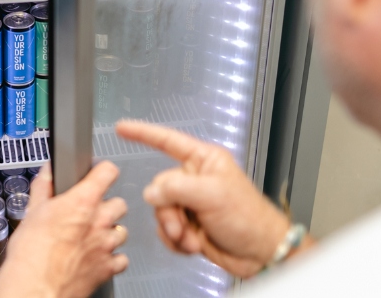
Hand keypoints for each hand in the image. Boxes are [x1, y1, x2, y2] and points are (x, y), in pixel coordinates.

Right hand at [0, 162, 128, 297]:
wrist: (35, 289)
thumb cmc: (31, 255)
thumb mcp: (32, 212)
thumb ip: (43, 187)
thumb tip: (48, 171)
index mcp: (82, 202)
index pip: (107, 171)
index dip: (102, 170)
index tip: (98, 173)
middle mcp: (100, 221)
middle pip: (119, 202)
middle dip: (106, 205)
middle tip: (89, 212)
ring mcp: (106, 245)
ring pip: (121, 230)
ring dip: (109, 232)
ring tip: (91, 237)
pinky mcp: (108, 268)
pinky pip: (121, 259)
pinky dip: (112, 258)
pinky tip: (97, 257)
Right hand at [116, 121, 308, 277]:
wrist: (259, 253)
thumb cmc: (248, 218)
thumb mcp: (212, 195)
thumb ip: (176, 188)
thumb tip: (151, 192)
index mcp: (204, 161)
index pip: (167, 141)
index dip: (143, 133)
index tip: (122, 128)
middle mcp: (195, 179)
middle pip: (160, 187)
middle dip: (169, 211)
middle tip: (182, 224)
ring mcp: (191, 203)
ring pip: (161, 211)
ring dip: (173, 229)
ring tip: (191, 238)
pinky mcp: (188, 224)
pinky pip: (165, 229)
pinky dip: (175, 240)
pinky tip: (191, 245)